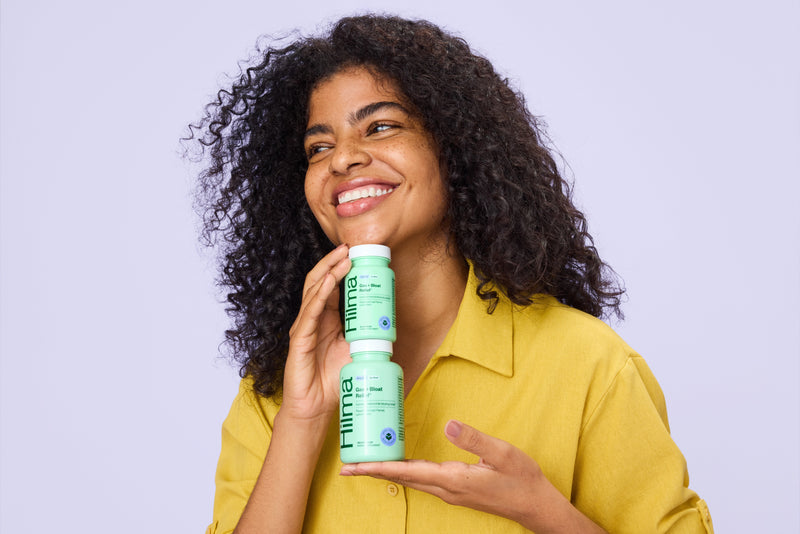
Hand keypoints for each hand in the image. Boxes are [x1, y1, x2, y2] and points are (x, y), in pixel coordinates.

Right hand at [281, 244, 351, 422]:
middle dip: (334, 262)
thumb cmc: (334, 380)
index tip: (357, 253)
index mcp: (326, 318)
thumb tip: (390, 321)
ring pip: (314, 291)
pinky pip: (310, 312)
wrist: (317, 407)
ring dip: (328, 271)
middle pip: (319, 281)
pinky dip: (319, 295)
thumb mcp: (355, 350)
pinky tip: (328, 283)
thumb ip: (366, 333)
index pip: (332, 286)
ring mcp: (305, 326)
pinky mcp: (300, 339)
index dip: (342, 268)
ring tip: (342, 257)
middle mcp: (314, 318)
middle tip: (350, 247)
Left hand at [339, 420, 605, 533]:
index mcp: (453, 479)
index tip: (354, 467)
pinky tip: (401, 465)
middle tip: (348, 465)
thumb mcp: (502, 453)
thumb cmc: (521, 479)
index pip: (407, 472)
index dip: (379, 468)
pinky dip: (405, 472)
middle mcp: (446, 489)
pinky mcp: (456, 490)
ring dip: (388, 472)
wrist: (535, 506)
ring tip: (367, 463)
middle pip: (402, 478)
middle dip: (374, 471)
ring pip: (411, 480)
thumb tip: (448, 424)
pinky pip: (422, 480)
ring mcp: (450, 492)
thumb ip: (474, 439)